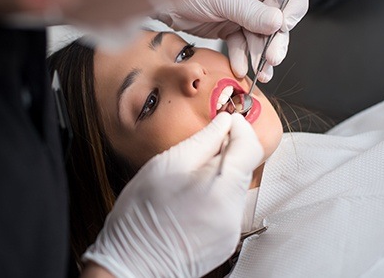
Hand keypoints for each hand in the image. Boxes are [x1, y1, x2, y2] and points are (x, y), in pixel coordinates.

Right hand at [82, 113, 263, 276]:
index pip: (250, 146)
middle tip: (197, 151)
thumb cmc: (141, 215)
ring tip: (186, 181)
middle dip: (225, 152)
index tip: (226, 121)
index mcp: (220, 188)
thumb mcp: (166, 165)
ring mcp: (232, 228)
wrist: (132, 263)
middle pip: (244, 167)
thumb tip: (223, 123)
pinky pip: (228, 206)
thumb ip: (202, 141)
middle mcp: (233, 211)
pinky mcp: (227, 239)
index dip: (240, 127)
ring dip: (218, 174)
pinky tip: (189, 201)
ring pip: (235, 185)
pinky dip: (214, 196)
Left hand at [154, 0, 308, 80]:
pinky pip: (243, 45)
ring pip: (261, 37)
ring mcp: (245, 12)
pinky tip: (240, 67)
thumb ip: (254, 13)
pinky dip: (242, 57)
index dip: (293, 7)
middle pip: (278, 19)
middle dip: (276, 41)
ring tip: (261, 71)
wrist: (167, 2)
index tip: (285, 25)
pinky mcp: (232, 28)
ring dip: (261, 56)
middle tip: (273, 57)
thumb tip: (278, 23)